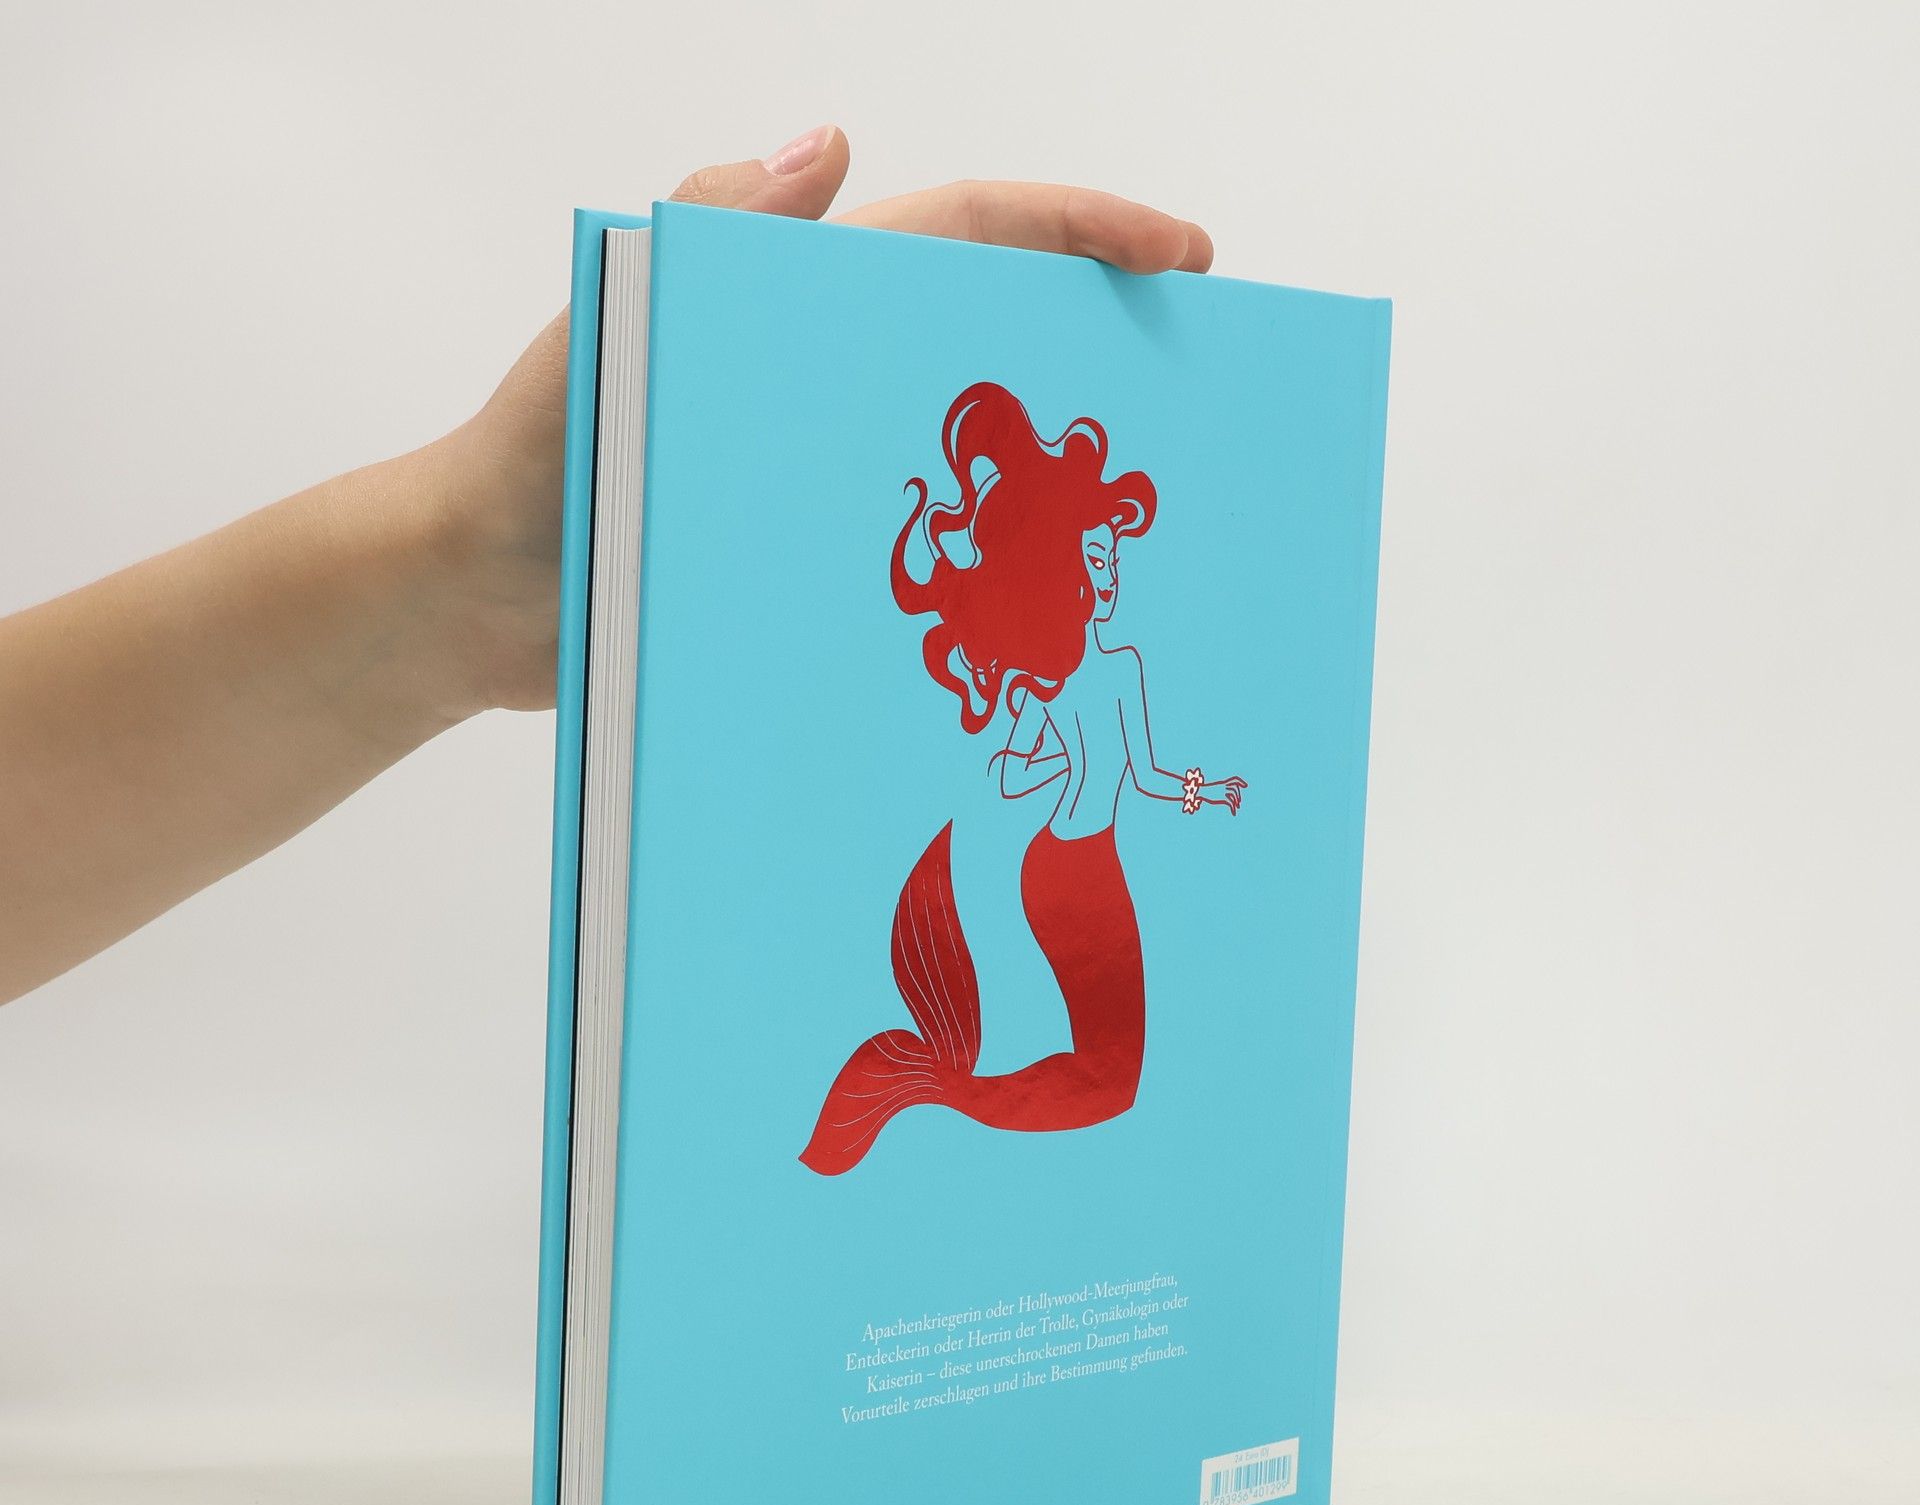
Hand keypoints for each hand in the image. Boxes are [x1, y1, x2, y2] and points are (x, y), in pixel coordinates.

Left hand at [414, 126, 1212, 718]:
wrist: (466, 604)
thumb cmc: (522, 461)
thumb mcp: (610, 333)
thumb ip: (710, 237)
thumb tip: (830, 140)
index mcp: (796, 312)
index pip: (966, 239)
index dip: (1080, 231)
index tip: (1184, 256)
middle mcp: (825, 390)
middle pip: (991, 353)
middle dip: (1099, 367)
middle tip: (1193, 421)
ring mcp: (824, 483)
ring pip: (971, 479)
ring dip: (1054, 507)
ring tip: (1141, 553)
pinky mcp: (808, 569)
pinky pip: (919, 572)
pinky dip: (981, 596)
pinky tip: (1036, 641)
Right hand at [1205, 776, 1247, 814]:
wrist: (1199, 792)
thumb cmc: (1205, 792)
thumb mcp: (1214, 789)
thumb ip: (1221, 790)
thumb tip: (1226, 796)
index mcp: (1222, 783)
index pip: (1234, 779)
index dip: (1241, 781)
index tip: (1246, 786)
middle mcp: (1224, 786)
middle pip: (1235, 789)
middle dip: (1238, 796)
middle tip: (1239, 802)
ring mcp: (1223, 791)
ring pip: (1234, 796)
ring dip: (1236, 802)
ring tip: (1237, 807)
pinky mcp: (1222, 797)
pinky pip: (1230, 803)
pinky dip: (1233, 809)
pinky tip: (1234, 813)